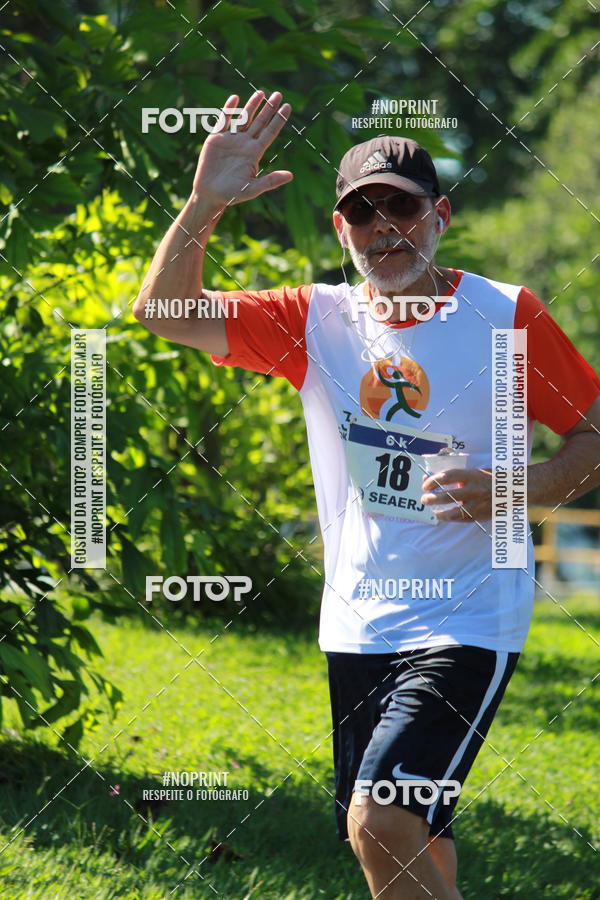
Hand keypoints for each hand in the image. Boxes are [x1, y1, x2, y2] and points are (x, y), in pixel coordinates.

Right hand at [191, 90, 292, 208]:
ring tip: (261, 93)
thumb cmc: (232, 194)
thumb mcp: (253, 189)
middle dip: (269, 108)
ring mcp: (231, 139)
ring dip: (252, 105)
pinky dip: (229, 109)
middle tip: (278, 94)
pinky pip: (224, 120)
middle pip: (260, 122)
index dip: (279, 120)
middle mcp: (245, 143)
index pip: (270, 132)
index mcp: (255, 153)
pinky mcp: (216, 138)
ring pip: (244, 118)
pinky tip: (235, 98)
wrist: (210, 194)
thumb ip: (271, 181)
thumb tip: (291, 176)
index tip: (287, 107)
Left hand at [421, 467, 492, 522]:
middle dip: (431, 499)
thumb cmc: (490, 479)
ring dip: (439, 513)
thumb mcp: (473, 473)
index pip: (446, 477)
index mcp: (471, 476)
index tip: (425, 485)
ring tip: (433, 512)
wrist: (512, 489)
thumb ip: (454, 476)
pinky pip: (460, 519)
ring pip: (452, 513)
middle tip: (424, 499)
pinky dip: (450, 518)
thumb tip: (431, 479)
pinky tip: (445, 516)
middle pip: (445, 496)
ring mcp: (477, 505)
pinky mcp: (479, 516)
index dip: (432, 481)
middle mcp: (473, 490)